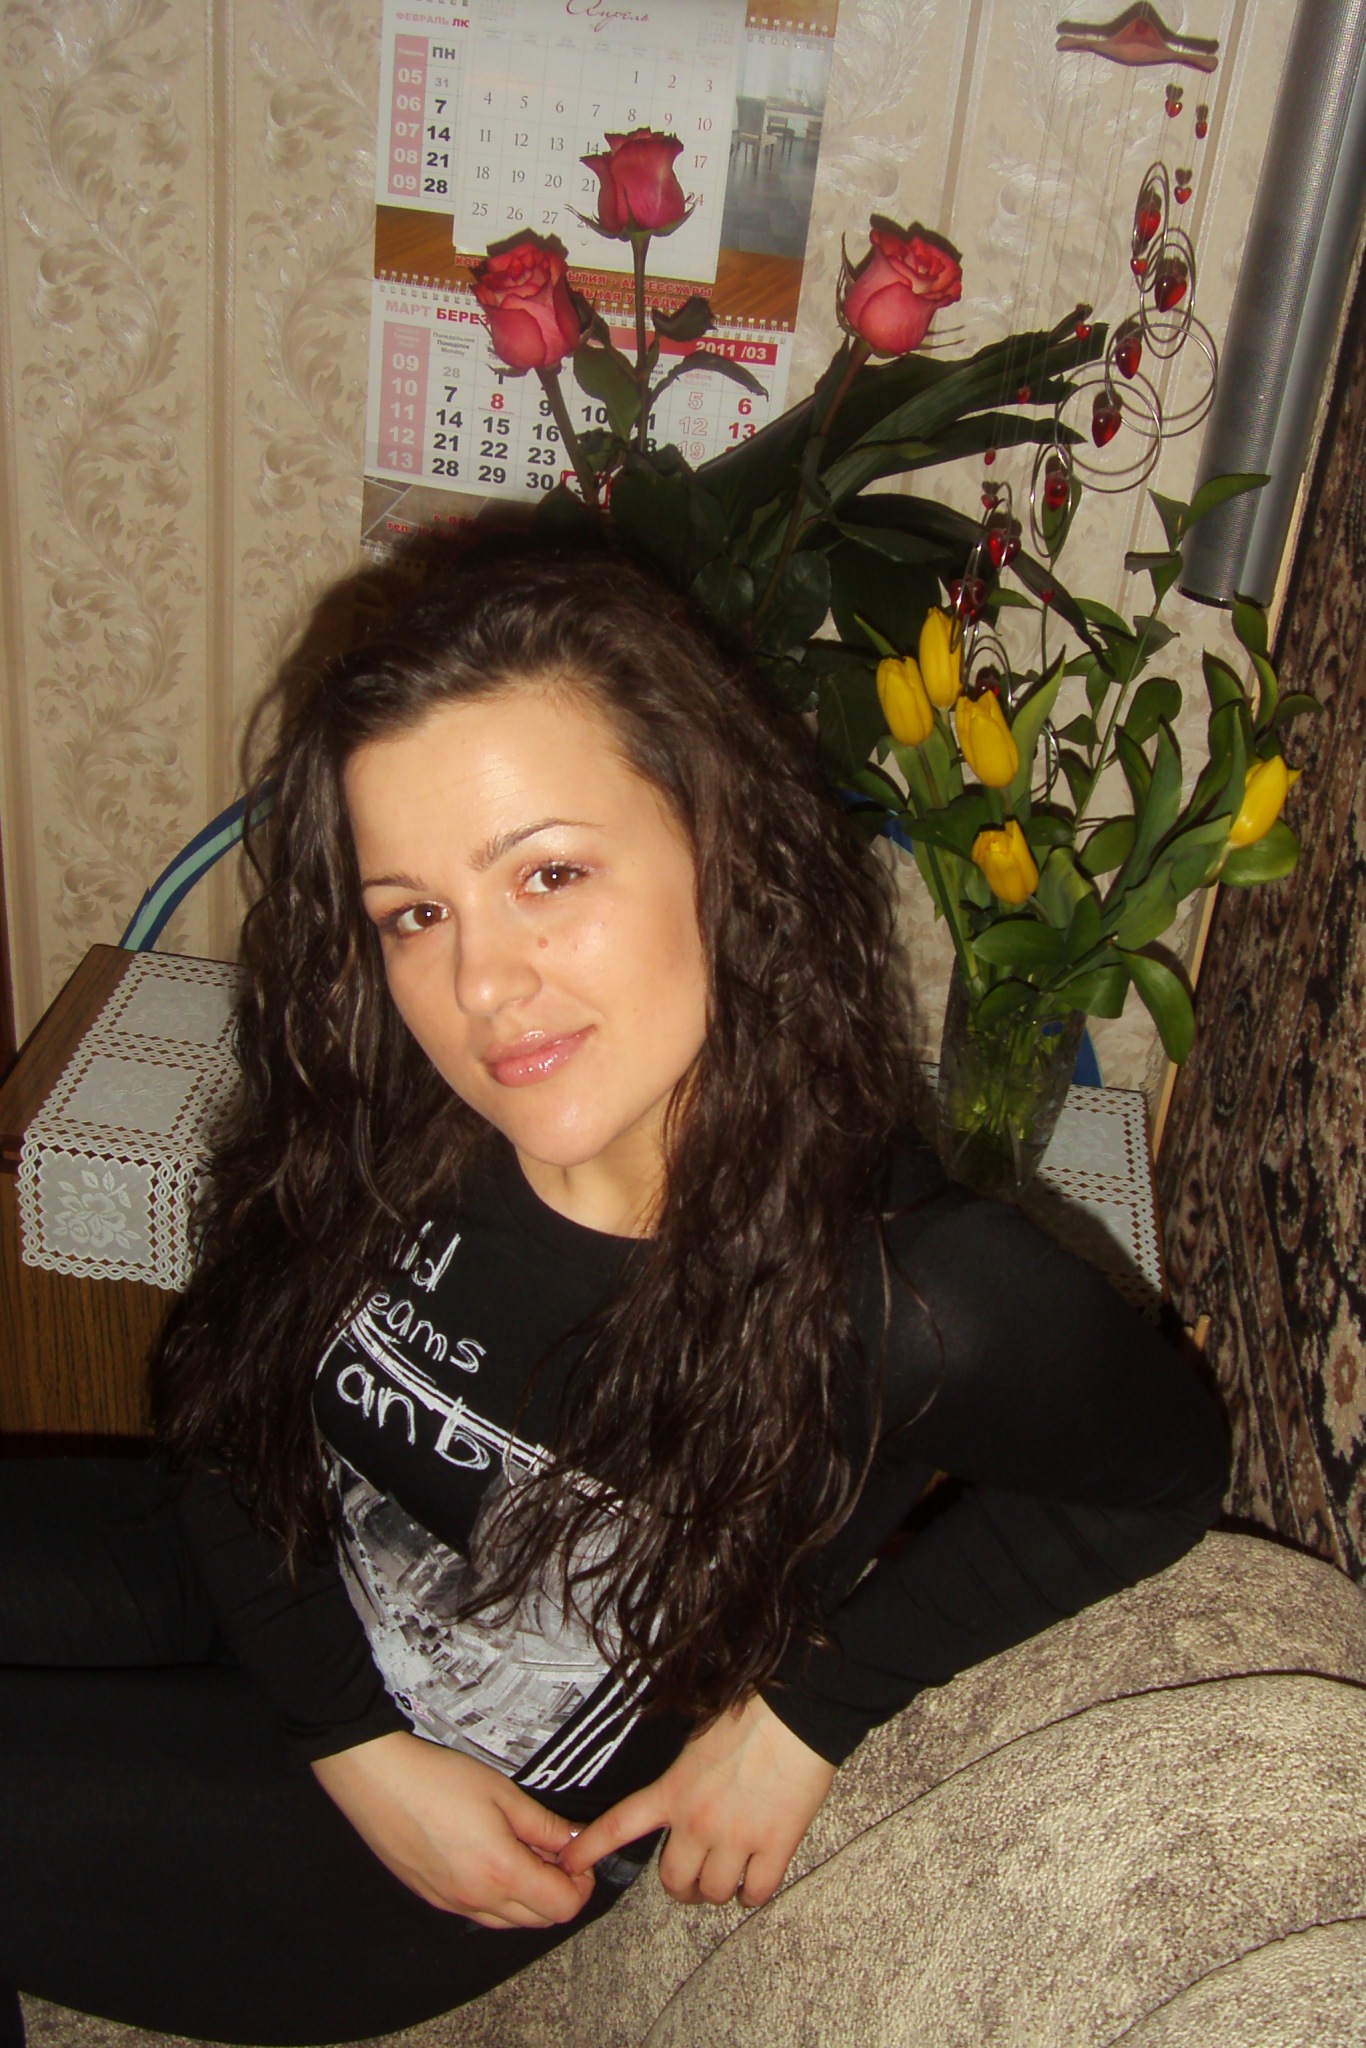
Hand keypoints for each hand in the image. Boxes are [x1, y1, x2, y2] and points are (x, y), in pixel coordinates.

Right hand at [312, 1730, 595, 1929]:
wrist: (377, 1780)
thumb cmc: (440, 1779)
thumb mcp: (503, 1793)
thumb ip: (545, 1826)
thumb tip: (576, 1843)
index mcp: (502, 1874)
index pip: (563, 1907)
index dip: (581, 1883)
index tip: (577, 1853)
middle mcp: (477, 1901)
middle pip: (540, 1920)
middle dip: (558, 1890)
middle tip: (553, 1848)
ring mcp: (451, 1905)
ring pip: (509, 1921)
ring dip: (528, 1896)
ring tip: (521, 1849)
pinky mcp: (432, 1899)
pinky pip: (479, 1913)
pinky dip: (497, 1896)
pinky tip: (490, 1857)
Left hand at [558, 1692, 834, 1908]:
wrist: (796, 1710)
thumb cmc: (748, 1710)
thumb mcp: (696, 1738)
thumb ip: (682, 1773)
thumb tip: (680, 1789)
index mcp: (673, 1790)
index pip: (619, 1826)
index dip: (590, 1849)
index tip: (569, 1864)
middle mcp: (697, 1822)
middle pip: (674, 1881)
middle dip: (682, 1885)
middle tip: (693, 1877)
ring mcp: (736, 1838)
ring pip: (714, 1893)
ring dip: (719, 1890)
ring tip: (728, 1876)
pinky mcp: (774, 1846)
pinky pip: (757, 1893)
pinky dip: (753, 1893)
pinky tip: (755, 1881)